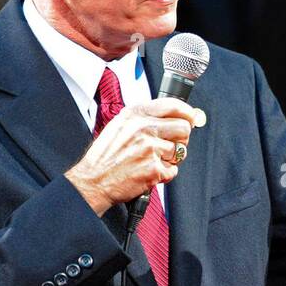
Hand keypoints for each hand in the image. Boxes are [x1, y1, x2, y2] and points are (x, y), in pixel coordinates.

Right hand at [64, 98, 205, 215]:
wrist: (93, 180)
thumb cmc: (106, 155)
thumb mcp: (121, 125)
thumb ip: (149, 117)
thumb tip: (184, 113)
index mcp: (135, 115)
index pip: (174, 106)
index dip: (187, 112)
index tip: (192, 117)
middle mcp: (143, 129)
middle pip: (184, 128)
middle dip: (181, 138)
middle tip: (168, 145)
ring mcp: (150, 149)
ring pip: (180, 150)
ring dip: (171, 158)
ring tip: (153, 160)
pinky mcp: (154, 169)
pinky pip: (173, 170)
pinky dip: (164, 174)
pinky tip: (149, 171)